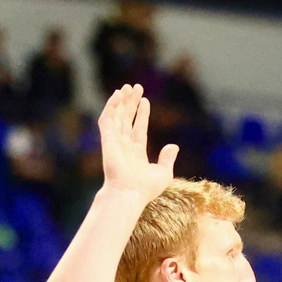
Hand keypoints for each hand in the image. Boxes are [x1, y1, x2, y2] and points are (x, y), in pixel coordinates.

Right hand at [98, 84, 176, 203]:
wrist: (129, 193)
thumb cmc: (145, 188)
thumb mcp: (164, 173)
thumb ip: (167, 158)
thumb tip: (173, 146)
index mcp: (136, 154)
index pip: (138, 129)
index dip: (141, 114)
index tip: (145, 101)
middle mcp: (124, 146)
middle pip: (127, 119)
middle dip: (131, 103)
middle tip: (136, 87)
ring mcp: (114, 142)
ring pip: (117, 117)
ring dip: (121, 101)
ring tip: (128, 87)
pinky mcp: (107, 139)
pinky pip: (107, 119)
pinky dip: (111, 106)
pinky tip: (118, 95)